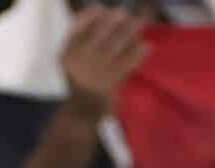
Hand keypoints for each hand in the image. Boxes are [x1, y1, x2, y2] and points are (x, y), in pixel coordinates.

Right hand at [60, 4, 148, 121]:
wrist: (83, 110)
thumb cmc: (79, 78)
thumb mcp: (70, 57)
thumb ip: (80, 33)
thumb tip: (98, 8)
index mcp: (68, 52)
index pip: (79, 25)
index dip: (92, 15)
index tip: (101, 9)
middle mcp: (80, 59)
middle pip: (100, 30)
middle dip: (114, 19)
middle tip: (122, 13)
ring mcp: (96, 70)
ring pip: (116, 43)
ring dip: (130, 30)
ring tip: (139, 22)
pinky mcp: (111, 81)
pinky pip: (127, 61)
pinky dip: (138, 53)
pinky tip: (146, 46)